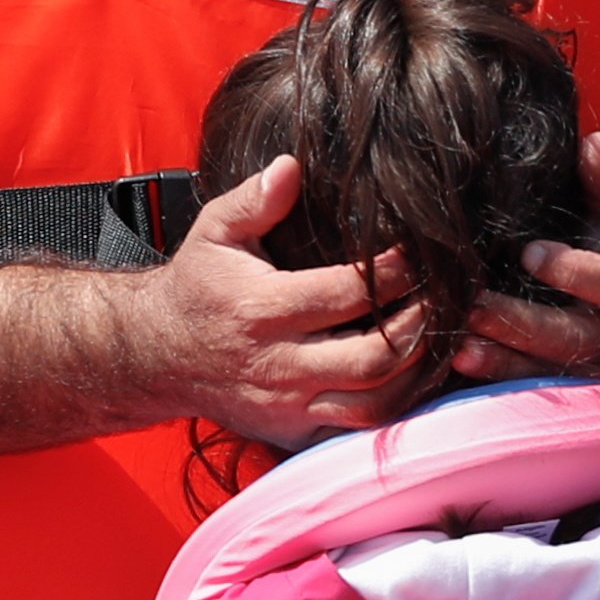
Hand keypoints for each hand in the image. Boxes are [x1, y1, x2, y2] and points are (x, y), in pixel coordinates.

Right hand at [0, 155, 424, 454]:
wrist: (157, 355)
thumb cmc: (197, 285)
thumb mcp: (213, 231)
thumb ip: (253, 199)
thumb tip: (291, 165)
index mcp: (261, 310)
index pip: (346, 293)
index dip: (393, 273)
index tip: (419, 253)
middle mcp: (277, 365)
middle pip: (373, 358)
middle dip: (418, 327)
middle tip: (442, 298)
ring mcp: (288, 406)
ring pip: (374, 406)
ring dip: (417, 373)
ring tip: (437, 337)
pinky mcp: (293, 433)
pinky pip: (357, 432)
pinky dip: (395, 408)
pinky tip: (414, 376)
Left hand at [450, 132, 599, 389]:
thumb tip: (595, 141)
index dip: (573, 272)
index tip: (529, 253)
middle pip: (572, 339)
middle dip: (522, 326)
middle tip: (474, 307)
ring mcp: (591, 373)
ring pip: (547, 375)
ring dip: (501, 364)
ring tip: (458, 348)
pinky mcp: (565, 394)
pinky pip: (529, 396)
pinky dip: (494, 386)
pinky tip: (456, 372)